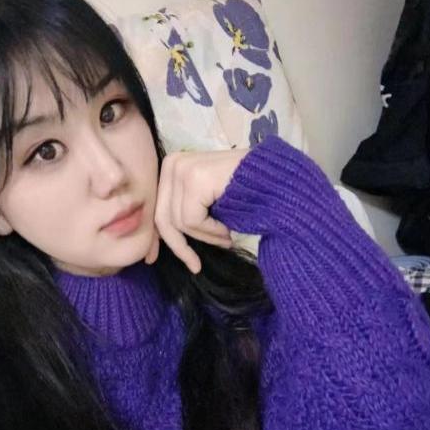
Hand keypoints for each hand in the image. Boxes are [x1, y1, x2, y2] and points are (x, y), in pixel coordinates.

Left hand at [144, 148, 245, 273]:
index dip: (155, 237)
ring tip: (227, 236)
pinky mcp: (195, 179)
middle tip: (195, 265)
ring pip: (180, 222)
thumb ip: (182, 215)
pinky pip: (193, 219)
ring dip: (206, 237)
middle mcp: (172, 163)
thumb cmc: (245, 194)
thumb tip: (154, 247)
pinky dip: (212, 231)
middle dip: (180, 246)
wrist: (276, 179)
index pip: (156, 209)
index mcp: (171, 167)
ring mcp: (182, 169)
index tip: (153, 259)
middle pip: (163, 218)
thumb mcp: (205, 206)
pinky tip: (229, 228)